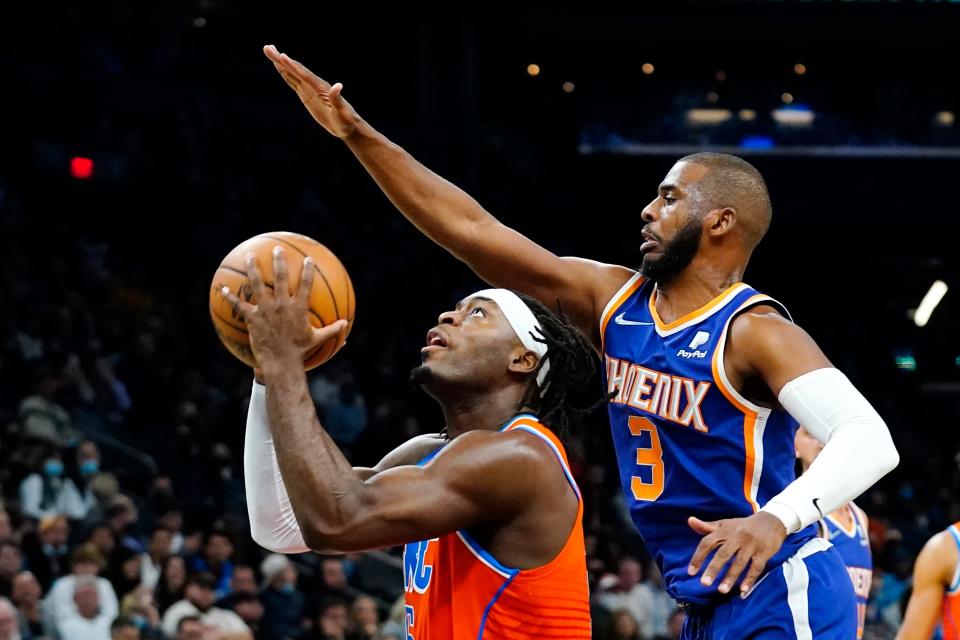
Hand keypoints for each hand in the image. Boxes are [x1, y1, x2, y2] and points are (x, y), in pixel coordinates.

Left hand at [219, 246, 346, 369]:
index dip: (307, 271)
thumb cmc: (300, 351)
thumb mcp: (318, 339)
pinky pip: (239, 305)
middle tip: (277, 249)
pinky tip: (222, 288)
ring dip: (253, 269)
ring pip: (257, 285)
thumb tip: (346, 324)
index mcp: (298, 308)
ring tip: (251, 256)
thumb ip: (332, 330)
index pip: (305, 285)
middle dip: (278, 261)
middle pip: (279, 277)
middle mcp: (281, 305)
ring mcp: (265, 310)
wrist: (281, 362)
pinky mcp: (252, 319)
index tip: (308, 259)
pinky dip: (230, 297)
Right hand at [263, 44, 360, 138]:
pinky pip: (293, 82)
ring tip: (270, 51)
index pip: (304, 75)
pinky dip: (286, 74)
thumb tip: (338, 86)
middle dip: (281, 59)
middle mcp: (314, 84)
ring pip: (292, 73)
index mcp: (320, 87)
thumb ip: (337, 99)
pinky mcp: (307, 94)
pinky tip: (280, 67)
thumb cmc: (346, 120)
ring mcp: (310, 89)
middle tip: (267, 47)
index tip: (281, 56)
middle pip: (295, 69)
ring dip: (281, 63)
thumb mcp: (342, 112)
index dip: (292, 66)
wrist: (348, 125)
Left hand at [687, 511, 786, 594]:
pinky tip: (742, 590)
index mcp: (724, 530)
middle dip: (713, 569)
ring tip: (721, 590)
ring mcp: (751, 544)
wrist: (771, 521)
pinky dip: (750, 579)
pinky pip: (756, 567)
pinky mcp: (764, 552)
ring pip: (739, 562)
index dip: (698, 557)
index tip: (691, 572)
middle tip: (704, 583)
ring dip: (730, 577)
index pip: (708, 543)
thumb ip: (707, 526)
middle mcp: (737, 537)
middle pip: (723, 554)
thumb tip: (690, 521)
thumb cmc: (743, 526)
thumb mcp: (725, 524)